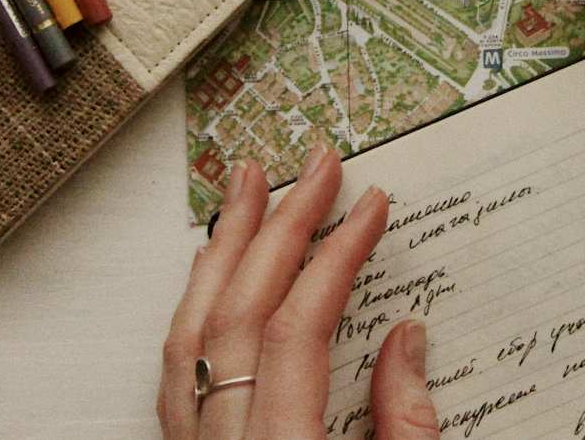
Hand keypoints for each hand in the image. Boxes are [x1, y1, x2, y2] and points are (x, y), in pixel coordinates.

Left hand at [157, 146, 439, 438]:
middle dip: (281, 228)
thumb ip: (404, 425)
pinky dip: (196, 302)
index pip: (299, 329)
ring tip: (248, 189)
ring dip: (226, 248)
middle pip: (240, 311)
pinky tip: (211, 267)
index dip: (337, 258)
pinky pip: (178, 365)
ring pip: (193, 329)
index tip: (369, 208)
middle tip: (315, 170)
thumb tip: (406, 339)